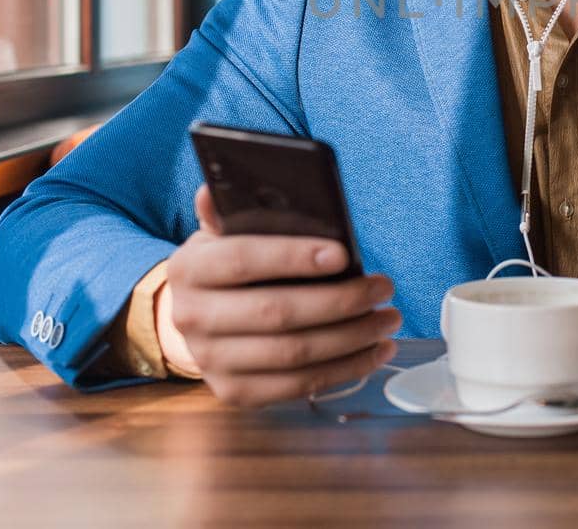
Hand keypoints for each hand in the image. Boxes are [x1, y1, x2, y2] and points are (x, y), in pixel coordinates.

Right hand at [160, 184, 400, 405]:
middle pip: (275, 313)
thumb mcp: (223, 231)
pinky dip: (344, 370)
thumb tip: (219, 185)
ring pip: (293, 354)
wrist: (198, 316)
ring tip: (388, 318)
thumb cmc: (227, 264)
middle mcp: (191, 318)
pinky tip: (374, 350)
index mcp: (189, 268)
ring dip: (351, 338)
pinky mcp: (235, 392)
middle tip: (383, 288)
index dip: (293, 256)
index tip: (343, 253)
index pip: (242, 260)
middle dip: (340, 301)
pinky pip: (298, 386)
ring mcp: (211, 361)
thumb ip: (230, 210)